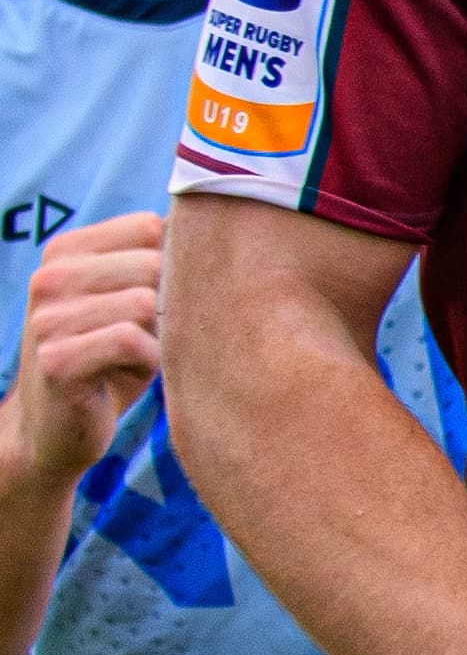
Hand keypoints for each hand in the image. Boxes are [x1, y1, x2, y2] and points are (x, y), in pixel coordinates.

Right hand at [0, 213, 164, 491]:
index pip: (148, 226)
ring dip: (159, 337)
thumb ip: (161, 261)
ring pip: (146, 303)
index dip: (176, 263)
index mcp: (66, 251)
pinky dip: (148, 362)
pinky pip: (132, 342)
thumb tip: (231, 224)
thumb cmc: (111, 357)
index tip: (161, 298)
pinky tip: (126, 375)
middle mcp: (48, 277)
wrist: (55, 430)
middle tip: (148, 336)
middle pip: (154, 263)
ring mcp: (46, 318)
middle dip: (169, 304)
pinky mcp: (56, 360)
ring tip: (133, 356)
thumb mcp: (133, 299)